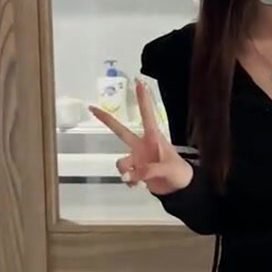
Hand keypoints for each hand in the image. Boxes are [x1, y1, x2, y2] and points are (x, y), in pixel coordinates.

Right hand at [89, 79, 192, 195]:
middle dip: (107, 120)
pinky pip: (124, 174)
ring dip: (125, 171)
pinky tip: (137, 186)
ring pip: (121, 162)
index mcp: (153, 138)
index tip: (138, 82)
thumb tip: (129, 176)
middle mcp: (142, 145)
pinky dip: (128, 181)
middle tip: (92, 108)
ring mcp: (137, 158)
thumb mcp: (167, 169)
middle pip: (120, 131)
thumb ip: (148, 170)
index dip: (142, 99)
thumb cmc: (178, 172)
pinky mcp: (135, 171)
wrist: (179, 189)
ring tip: (136, 179)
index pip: (147, 115)